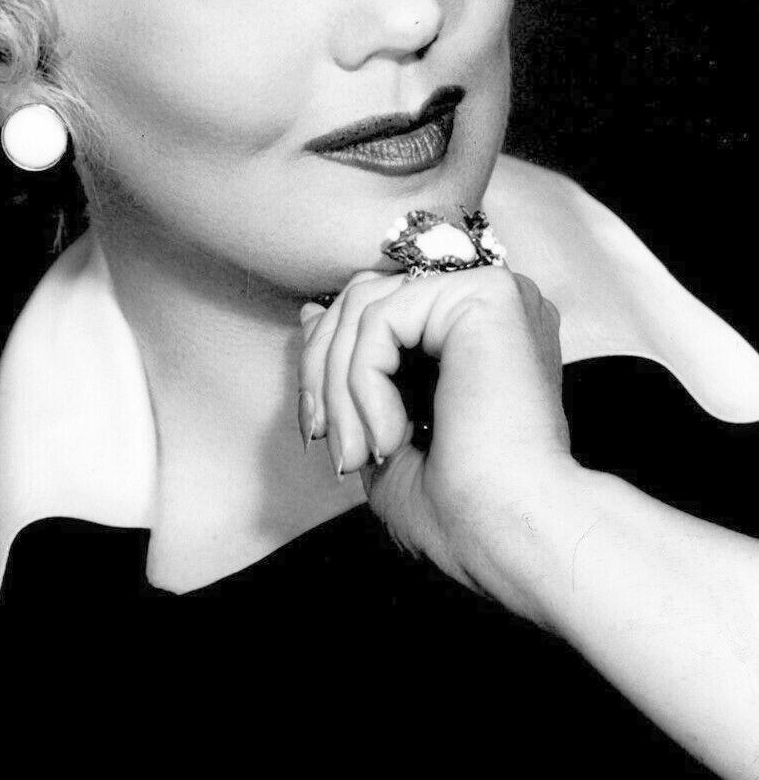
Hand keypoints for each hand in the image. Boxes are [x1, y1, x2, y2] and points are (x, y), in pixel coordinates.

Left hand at [298, 264, 577, 619]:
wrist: (517, 535)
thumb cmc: (465, 511)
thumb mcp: (381, 434)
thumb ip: (350, 371)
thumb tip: (310, 312)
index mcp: (472, 332)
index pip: (374, 309)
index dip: (326, 362)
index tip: (319, 428)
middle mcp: (485, 303)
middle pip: (362, 300)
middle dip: (322, 375)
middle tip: (328, 443)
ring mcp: (489, 293)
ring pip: (364, 307)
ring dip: (339, 388)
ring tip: (357, 451)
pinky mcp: (485, 294)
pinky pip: (382, 318)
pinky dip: (364, 383)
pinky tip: (390, 436)